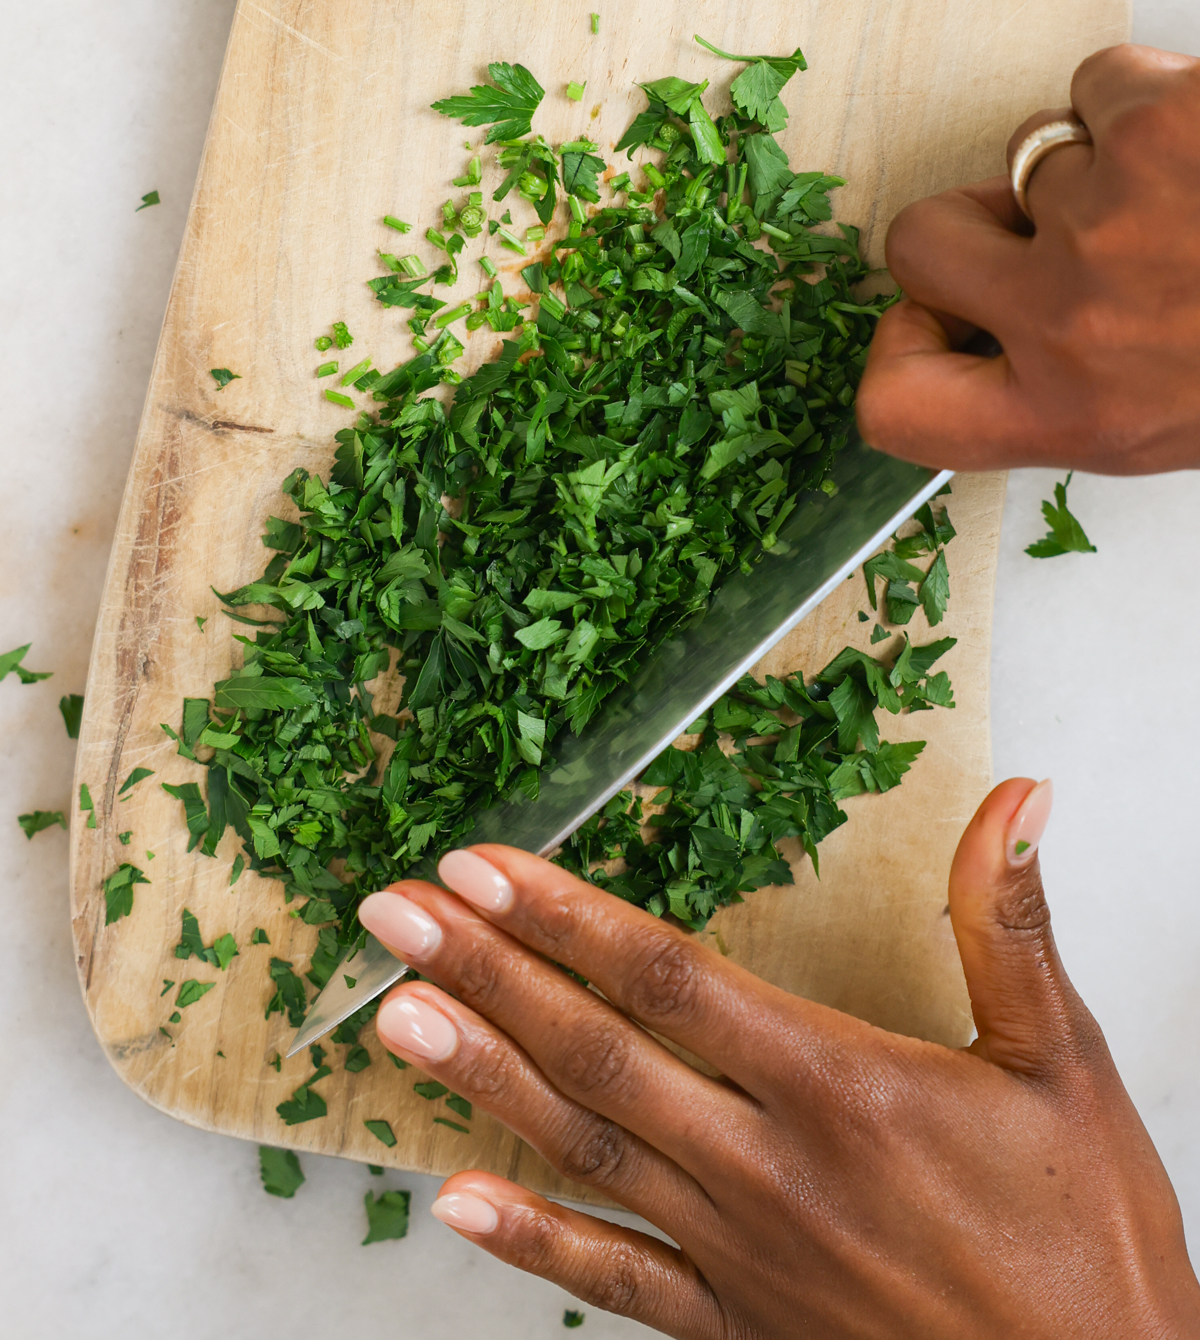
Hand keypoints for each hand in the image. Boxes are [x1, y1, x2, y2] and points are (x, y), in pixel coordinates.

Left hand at [357, 780, 1199, 1337]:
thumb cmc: (1086, 1239)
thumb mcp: (1065, 1062)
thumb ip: (1010, 923)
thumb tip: (1018, 796)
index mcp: (836, 1084)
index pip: (667, 977)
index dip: (564, 916)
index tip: (482, 867)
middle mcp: (765, 1164)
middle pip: (596, 1048)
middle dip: (485, 970)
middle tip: (392, 916)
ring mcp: (739, 1254)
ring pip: (584, 1149)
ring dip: (480, 1077)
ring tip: (394, 1018)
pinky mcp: (736, 1328)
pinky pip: (614, 1282)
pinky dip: (530, 1243)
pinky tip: (455, 1203)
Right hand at [855, 43, 1199, 473]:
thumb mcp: (1167, 422)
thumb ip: (1063, 389)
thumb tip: (992, 327)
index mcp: (1073, 414)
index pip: (894, 407)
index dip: (897, 349)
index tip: (935, 323)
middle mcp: (1067, 323)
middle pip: (919, 244)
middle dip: (972, 224)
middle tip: (1048, 227)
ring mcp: (1102, 215)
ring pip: (1028, 151)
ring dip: (1091, 161)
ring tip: (1187, 187)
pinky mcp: (1153, 117)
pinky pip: (1096, 82)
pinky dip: (1142, 96)